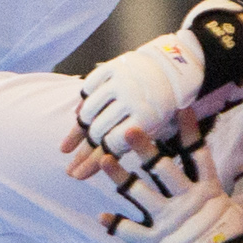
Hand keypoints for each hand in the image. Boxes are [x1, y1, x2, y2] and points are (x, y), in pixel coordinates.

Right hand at [64, 31, 207, 175]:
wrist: (174, 70)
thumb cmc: (164, 108)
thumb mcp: (156, 131)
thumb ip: (128, 147)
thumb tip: (92, 164)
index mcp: (148, 118)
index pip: (113, 145)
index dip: (93, 163)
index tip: (79, 175)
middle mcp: (132, 98)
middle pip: (98, 130)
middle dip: (82, 153)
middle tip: (70, 168)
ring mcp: (121, 81)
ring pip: (89, 110)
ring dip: (77, 131)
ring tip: (68, 148)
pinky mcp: (114, 66)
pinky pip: (89, 86)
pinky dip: (82, 101)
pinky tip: (76, 116)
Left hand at [100, 134, 242, 242]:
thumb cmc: (238, 239)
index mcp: (207, 190)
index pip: (197, 154)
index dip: (189, 132)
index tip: (180, 109)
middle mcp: (184, 201)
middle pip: (162, 169)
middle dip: (145, 148)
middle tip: (129, 129)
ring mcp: (168, 221)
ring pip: (141, 194)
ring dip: (121, 177)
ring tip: (105, 160)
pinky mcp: (156, 242)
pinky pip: (132, 232)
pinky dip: (117, 225)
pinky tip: (101, 216)